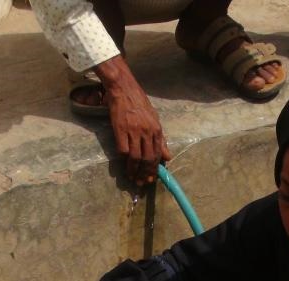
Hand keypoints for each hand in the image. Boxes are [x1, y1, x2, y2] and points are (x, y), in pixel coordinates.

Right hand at [95, 57, 172, 185]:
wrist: (124, 89)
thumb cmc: (139, 103)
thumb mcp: (154, 120)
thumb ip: (161, 140)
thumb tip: (168, 157)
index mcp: (156, 129)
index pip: (157, 154)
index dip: (154, 169)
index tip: (151, 178)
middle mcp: (147, 131)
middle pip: (147, 158)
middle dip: (145, 173)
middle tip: (141, 183)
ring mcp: (133, 131)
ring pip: (135, 157)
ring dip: (133, 170)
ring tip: (132, 177)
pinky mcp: (120, 130)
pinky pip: (122, 150)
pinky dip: (123, 160)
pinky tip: (123, 165)